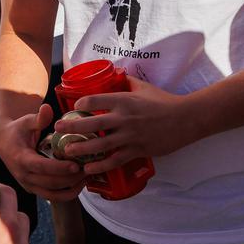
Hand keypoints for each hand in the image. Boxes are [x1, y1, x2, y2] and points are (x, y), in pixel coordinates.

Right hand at [0, 104, 85, 200]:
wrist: (5, 143)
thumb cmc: (18, 129)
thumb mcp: (26, 121)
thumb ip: (38, 118)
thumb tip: (47, 108)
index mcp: (20, 158)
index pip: (41, 167)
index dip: (59, 168)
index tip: (76, 165)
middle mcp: (23, 175)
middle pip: (50, 183)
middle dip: (71, 178)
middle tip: (88, 169)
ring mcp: (28, 185)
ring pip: (53, 194)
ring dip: (72, 188)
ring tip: (87, 177)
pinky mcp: (34, 190)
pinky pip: (52, 196)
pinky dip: (67, 194)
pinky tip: (80, 184)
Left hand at [63, 78, 193, 174]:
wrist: (185, 119)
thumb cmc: (164, 101)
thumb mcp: (143, 86)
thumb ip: (126, 82)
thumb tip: (114, 74)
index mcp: (124, 100)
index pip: (94, 100)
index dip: (80, 104)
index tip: (72, 108)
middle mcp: (124, 118)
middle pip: (91, 124)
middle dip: (71, 127)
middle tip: (57, 129)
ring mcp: (130, 136)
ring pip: (100, 145)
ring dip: (81, 149)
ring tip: (66, 151)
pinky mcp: (137, 150)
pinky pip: (115, 160)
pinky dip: (100, 166)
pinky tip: (88, 169)